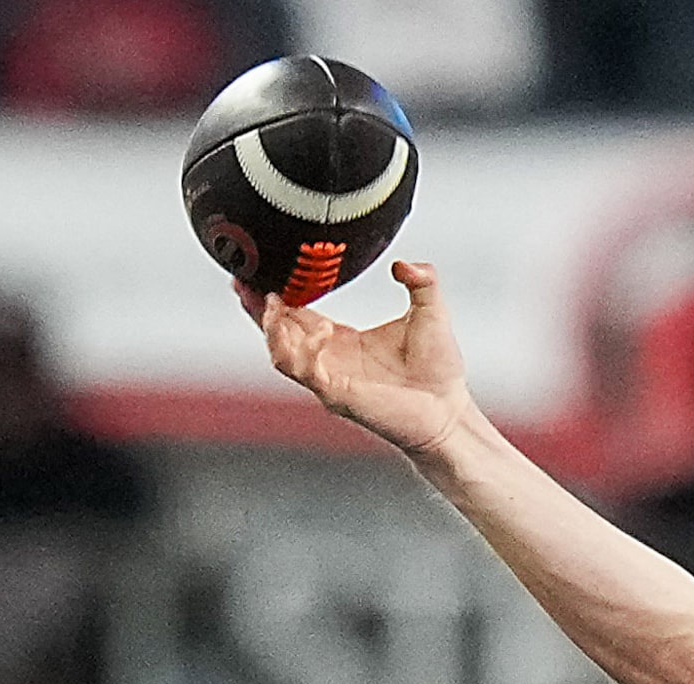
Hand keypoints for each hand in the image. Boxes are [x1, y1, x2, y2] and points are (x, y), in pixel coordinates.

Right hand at [244, 259, 472, 456]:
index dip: (276, 294)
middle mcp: (329, 360)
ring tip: (272, 301)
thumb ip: (422, 282)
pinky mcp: (337, 396)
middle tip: (243, 280)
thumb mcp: (430, 312)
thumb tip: (405, 263)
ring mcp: (329, 380)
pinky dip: (303, 350)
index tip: (260, 270)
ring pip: (281, 354)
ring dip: (272, 328)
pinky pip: (305, 372)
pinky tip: (315, 329)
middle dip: (258, 308)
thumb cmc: (438, 370)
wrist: (450, 411)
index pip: (296, 314)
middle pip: (278, 332)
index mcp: (342, 341)